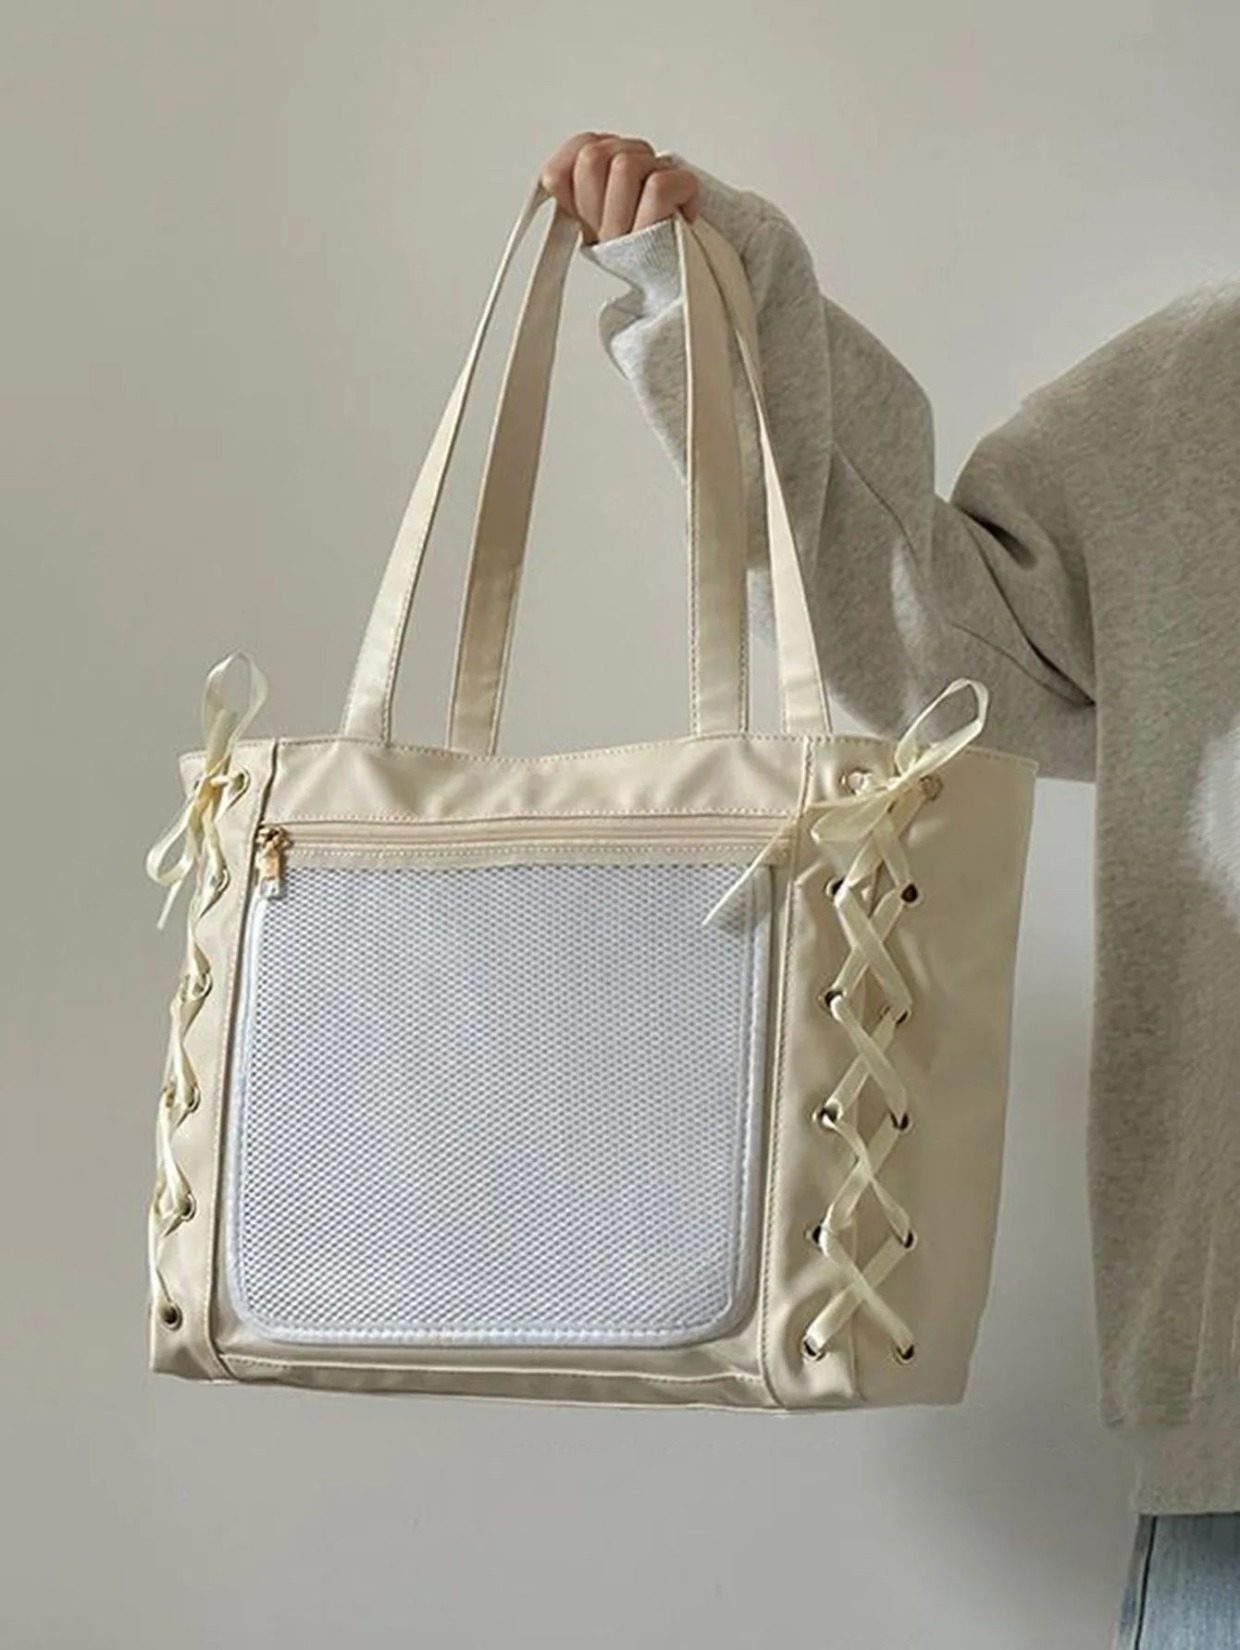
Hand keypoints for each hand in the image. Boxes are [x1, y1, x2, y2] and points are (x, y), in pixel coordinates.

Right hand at [539, 132, 698, 245]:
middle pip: (591, 157)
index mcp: (585, 222)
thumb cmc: (670, 243)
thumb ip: (604, 173)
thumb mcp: (626, 205)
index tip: (616, 163)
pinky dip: (684, 184)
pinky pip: (659, 186)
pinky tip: (687, 207)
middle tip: (647, 174)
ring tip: (669, 192)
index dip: (589, 148)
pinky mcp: (653, 239)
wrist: (696, 285)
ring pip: (625, 165)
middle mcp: (599, 232)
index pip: (556, 171)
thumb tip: (595, 142)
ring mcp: (623, 238)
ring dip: (656, 164)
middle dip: (626, 149)